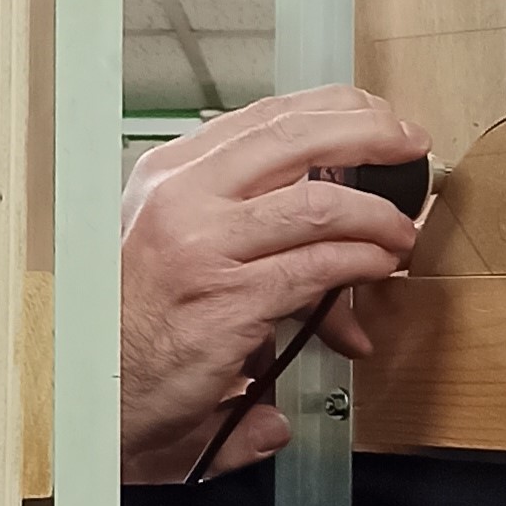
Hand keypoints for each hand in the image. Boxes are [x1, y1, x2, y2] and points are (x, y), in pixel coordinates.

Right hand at [119, 87, 429, 482]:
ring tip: (400, 232)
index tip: (377, 118)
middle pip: (297, 138)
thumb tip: (323, 223)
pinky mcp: (231, 301)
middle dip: (370, 134)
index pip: (265, 118)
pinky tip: (378, 268)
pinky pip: (320, 267)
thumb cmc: (138, 327)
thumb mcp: (180, 248)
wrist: (95, 394)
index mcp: (167, 177)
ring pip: (320, 203)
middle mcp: (181, 200)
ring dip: (378, 215)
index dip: (335, 111)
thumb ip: (246, 223)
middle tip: (410, 146)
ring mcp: (204, 248)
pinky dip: (363, 264)